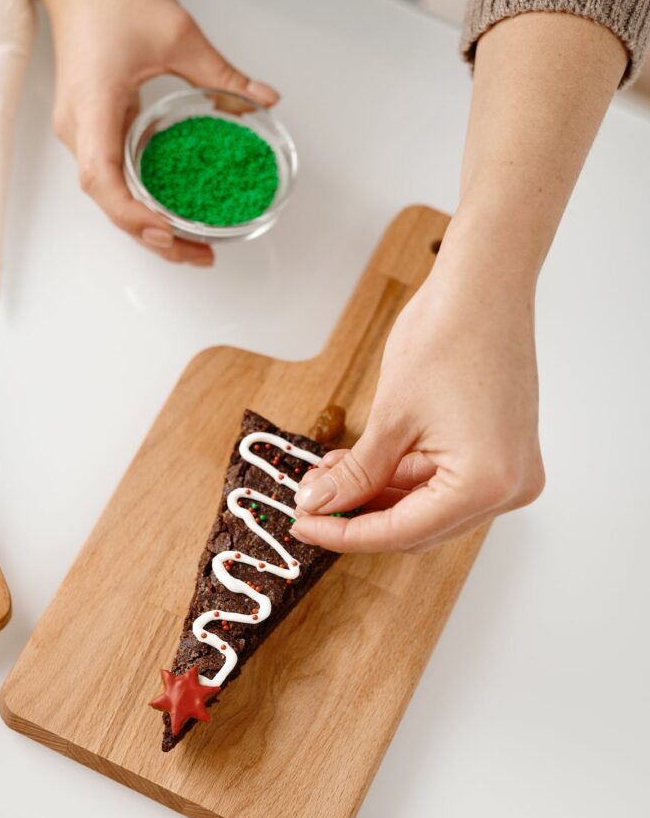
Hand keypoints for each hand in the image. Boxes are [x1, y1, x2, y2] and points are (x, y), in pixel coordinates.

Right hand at [41, 0, 278, 263]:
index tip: (168, 231)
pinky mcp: (92, 127)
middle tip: (200, 253)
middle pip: (110, 202)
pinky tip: (173, 211)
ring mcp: (82, 131)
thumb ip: (222, 75)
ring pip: (111, 195)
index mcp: (92, 110)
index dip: (134, 215)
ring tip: (192, 244)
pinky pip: (115, 175)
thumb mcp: (177, 33)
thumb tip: (263, 102)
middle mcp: (79, 130)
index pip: (103, 181)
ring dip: (148, 225)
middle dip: (152, 236)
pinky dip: (143, 199)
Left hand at [290, 210, 544, 553]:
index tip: (305, 526)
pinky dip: (404, 477)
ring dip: (379, 496)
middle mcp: (509, 488)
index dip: (345, 533)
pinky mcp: (503, 454)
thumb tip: (319, 506)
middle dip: (361, 515)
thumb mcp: (389, 417)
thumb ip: (355, 474)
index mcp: (486, 483)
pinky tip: (363, 463)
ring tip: (329, 476)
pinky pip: (446, 483)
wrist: (485, 285)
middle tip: (313, 502)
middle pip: (419, 527)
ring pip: (430, 507)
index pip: (402, 531)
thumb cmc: (447, 335)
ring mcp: (512, 472)